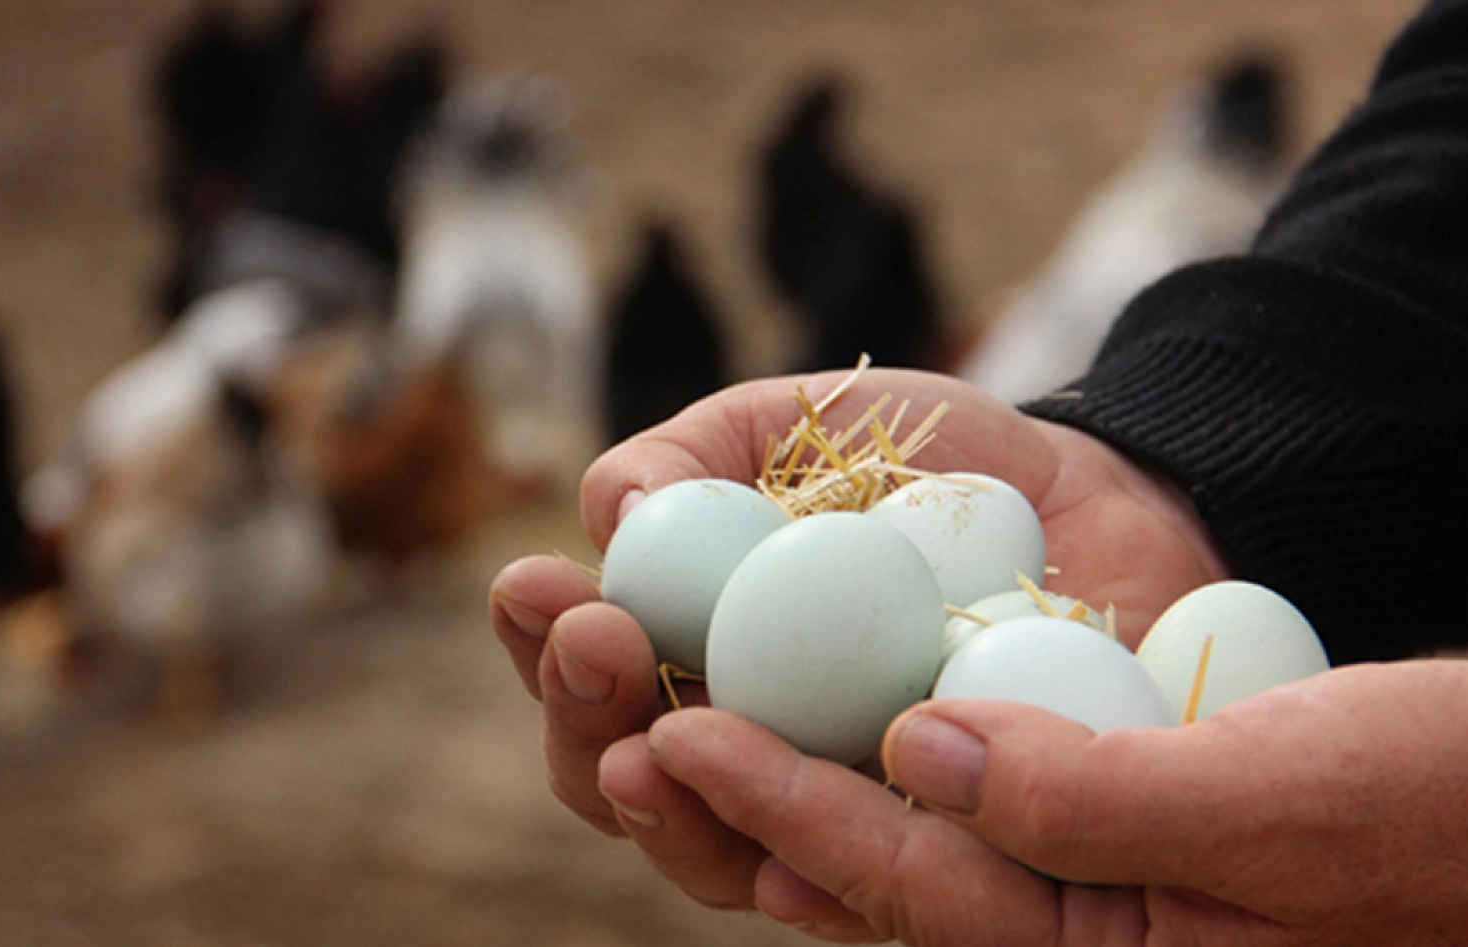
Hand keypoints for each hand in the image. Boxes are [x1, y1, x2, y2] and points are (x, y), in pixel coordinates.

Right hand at [488, 370, 1228, 909]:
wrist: (1103, 500)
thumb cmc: (934, 466)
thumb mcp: (807, 426)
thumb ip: (701, 453)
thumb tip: (608, 514)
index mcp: (698, 657)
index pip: (593, 682)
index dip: (545, 642)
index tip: (536, 582)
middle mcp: (751, 752)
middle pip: (628, 785)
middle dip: (585, 719)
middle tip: (594, 644)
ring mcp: (841, 814)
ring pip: (723, 856)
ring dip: (669, 809)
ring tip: (651, 746)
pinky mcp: (942, 858)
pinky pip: (866, 894)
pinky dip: (809, 873)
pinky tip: (779, 851)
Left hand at [645, 658, 1467, 944]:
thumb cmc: (1440, 805)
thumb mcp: (1286, 797)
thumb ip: (1100, 797)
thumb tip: (919, 749)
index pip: (911, 886)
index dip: (782, 804)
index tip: (671, 731)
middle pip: (864, 884)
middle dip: (736, 805)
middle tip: (614, 731)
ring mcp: (1078, 906)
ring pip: (889, 845)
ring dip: (773, 777)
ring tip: (657, 717)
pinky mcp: (1088, 847)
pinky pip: (948, 815)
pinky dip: (862, 766)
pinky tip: (791, 719)